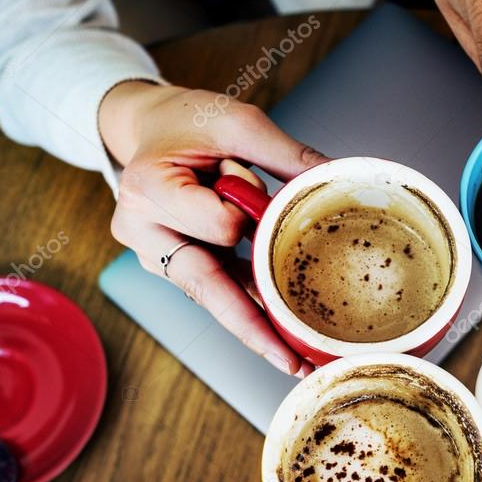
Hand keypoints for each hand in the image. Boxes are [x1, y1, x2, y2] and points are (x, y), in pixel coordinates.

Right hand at [100, 81, 326, 374]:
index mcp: (149, 188)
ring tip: (295, 359)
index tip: (250, 196)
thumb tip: (337, 180)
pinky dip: (249, 307)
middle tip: (291, 360)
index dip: (246, 220)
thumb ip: (284, 154)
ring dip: (256, 326)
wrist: (148, 128)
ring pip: (214, 298)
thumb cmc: (184, 121)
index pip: (217, 226)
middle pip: (206, 288)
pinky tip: (280, 334)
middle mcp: (144, 230)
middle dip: (251, 328)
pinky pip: (217, 290)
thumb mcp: (235, 122)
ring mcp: (156, 253)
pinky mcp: (175, 264)